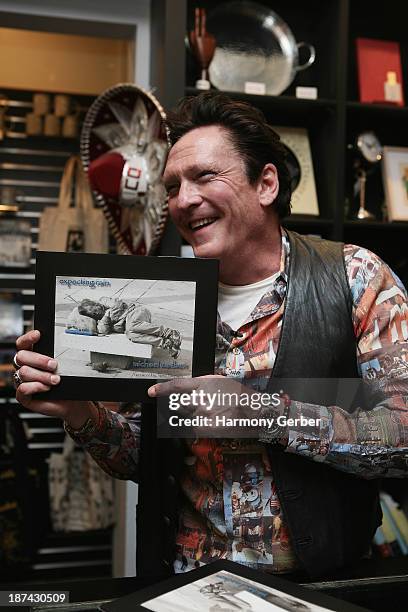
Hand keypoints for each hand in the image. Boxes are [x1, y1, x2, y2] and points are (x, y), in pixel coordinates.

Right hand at [15, 330, 96, 428]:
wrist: (71, 402)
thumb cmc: (67, 382)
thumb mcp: (65, 366)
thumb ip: (59, 355)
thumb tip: (64, 343)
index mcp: (32, 356)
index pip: (22, 343)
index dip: (28, 338)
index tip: (38, 335)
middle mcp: (25, 367)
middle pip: (21, 356)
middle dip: (39, 359)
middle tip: (54, 365)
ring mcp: (22, 381)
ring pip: (23, 372)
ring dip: (42, 375)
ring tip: (55, 380)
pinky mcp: (23, 396)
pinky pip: (23, 388)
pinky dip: (36, 387)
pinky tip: (46, 388)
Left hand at [148, 375, 280, 437]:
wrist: (254, 412)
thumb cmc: (239, 396)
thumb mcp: (219, 382)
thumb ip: (200, 385)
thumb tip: (185, 390)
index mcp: (203, 384)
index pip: (176, 386)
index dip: (161, 389)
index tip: (152, 391)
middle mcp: (200, 399)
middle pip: (177, 404)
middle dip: (177, 405)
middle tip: (192, 406)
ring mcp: (201, 415)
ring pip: (186, 416)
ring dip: (192, 415)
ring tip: (210, 413)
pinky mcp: (205, 428)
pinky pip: (194, 427)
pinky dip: (199, 426)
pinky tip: (212, 421)